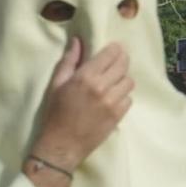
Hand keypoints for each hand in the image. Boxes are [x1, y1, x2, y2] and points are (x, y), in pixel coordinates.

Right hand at [31, 38, 132, 172]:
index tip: (112, 50)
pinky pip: (129, 98)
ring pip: (129, 81)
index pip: (111, 53)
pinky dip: (123, 97)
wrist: (61, 146)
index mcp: (85, 77)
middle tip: (114, 64)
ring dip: (122, 80)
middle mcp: (102, 87)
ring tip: (112, 84)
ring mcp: (112, 102)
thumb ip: (69, 61)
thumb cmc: (55, 114)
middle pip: (124, 64)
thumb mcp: (56, 85)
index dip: (114, 49)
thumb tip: (78, 40)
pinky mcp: (118, 115)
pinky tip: (112, 99)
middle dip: (121, 61)